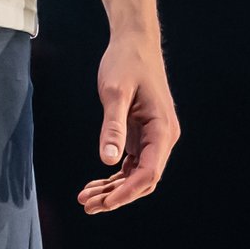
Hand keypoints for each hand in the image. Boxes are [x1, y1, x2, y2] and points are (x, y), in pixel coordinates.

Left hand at [76, 28, 178, 213]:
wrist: (134, 43)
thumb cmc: (126, 63)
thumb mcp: (115, 92)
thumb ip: (112, 126)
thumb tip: (108, 160)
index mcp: (163, 130)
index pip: (149, 173)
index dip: (127, 191)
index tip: (104, 202)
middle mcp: (163, 138)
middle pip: (143, 179)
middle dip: (117, 195)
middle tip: (87, 205)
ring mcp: (153, 137)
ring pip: (136, 174)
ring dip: (113, 188)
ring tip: (86, 198)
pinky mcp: (142, 134)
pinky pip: (131, 163)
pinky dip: (115, 175)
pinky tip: (96, 184)